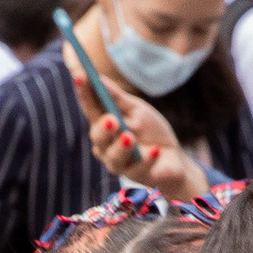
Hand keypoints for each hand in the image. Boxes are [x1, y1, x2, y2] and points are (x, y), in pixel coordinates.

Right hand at [61, 52, 209, 202]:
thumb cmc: (151, 131)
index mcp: (104, 126)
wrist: (173, 158)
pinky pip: (139, 168)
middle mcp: (106, 147)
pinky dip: (147, 159)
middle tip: (111, 119)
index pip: (90, 109)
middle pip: (98, 137)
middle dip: (103, 128)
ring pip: (113, 157)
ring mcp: (120, 163)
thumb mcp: (137, 110)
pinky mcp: (137, 176)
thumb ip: (118, 98)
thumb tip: (99, 78)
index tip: (80, 76)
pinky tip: (155, 151)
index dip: (84, 94)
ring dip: (121, 147)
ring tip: (129, 137)